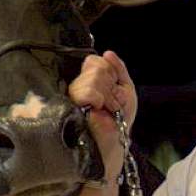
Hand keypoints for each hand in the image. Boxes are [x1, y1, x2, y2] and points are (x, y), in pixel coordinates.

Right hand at [68, 50, 136, 182]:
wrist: (115, 143)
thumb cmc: (119, 121)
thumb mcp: (125, 91)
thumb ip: (119, 69)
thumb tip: (107, 52)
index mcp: (88, 80)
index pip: (94, 60)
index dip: (110, 73)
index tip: (115, 90)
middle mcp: (77, 86)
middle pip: (95, 66)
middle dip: (111, 85)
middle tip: (113, 103)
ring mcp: (71, 97)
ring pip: (93, 77)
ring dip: (108, 95)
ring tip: (108, 109)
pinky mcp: (69, 107)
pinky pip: (88, 91)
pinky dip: (100, 99)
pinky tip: (100, 110)